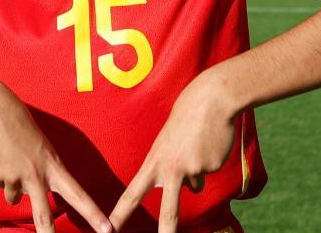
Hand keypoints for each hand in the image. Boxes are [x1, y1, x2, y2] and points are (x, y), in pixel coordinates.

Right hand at [0, 83, 110, 232]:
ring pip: (14, 198)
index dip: (93, 214)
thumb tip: (18, 199)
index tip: (106, 230)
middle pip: (44, 215)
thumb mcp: (39, 149)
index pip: (78, 194)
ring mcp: (14, 177)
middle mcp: (36, 174)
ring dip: (10, 183)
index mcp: (53, 166)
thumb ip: (36, 176)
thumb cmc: (20, 126)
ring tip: (8, 158)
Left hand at [109, 73, 237, 231]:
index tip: (108, 230)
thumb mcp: (168, 142)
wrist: (212, 100)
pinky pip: (207, 171)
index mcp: (154, 162)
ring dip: (196, 167)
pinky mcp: (210, 167)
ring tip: (198, 143)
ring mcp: (192, 169)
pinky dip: (209, 158)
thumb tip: (192, 188)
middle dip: (167, 232)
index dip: (119, 214)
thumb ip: (172, 167)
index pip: (132, 194)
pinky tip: (209, 141)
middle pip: (169, 211)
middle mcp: (171, 169)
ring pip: (195, 184)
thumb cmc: (187, 117)